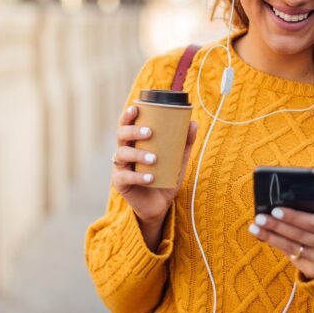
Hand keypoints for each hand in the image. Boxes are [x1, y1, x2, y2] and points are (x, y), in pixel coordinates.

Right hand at [111, 104, 197, 223]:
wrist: (159, 205)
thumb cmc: (165, 177)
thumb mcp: (177, 160)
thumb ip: (184, 143)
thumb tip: (194, 123)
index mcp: (135, 142)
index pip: (127, 124)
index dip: (128, 115)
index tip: (136, 108)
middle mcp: (124, 152)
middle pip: (121, 135)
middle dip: (133, 131)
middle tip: (149, 132)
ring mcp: (120, 167)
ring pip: (121, 154)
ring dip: (137, 154)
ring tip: (154, 158)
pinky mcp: (120, 184)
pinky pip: (125, 177)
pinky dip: (138, 176)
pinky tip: (150, 177)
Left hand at [248, 198, 313, 279]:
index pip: (313, 223)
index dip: (294, 217)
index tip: (276, 209)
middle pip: (299, 235)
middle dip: (277, 225)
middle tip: (260, 217)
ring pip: (291, 247)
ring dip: (271, 236)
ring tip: (255, 226)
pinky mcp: (311, 270)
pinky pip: (290, 255)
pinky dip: (275, 244)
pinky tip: (263, 236)